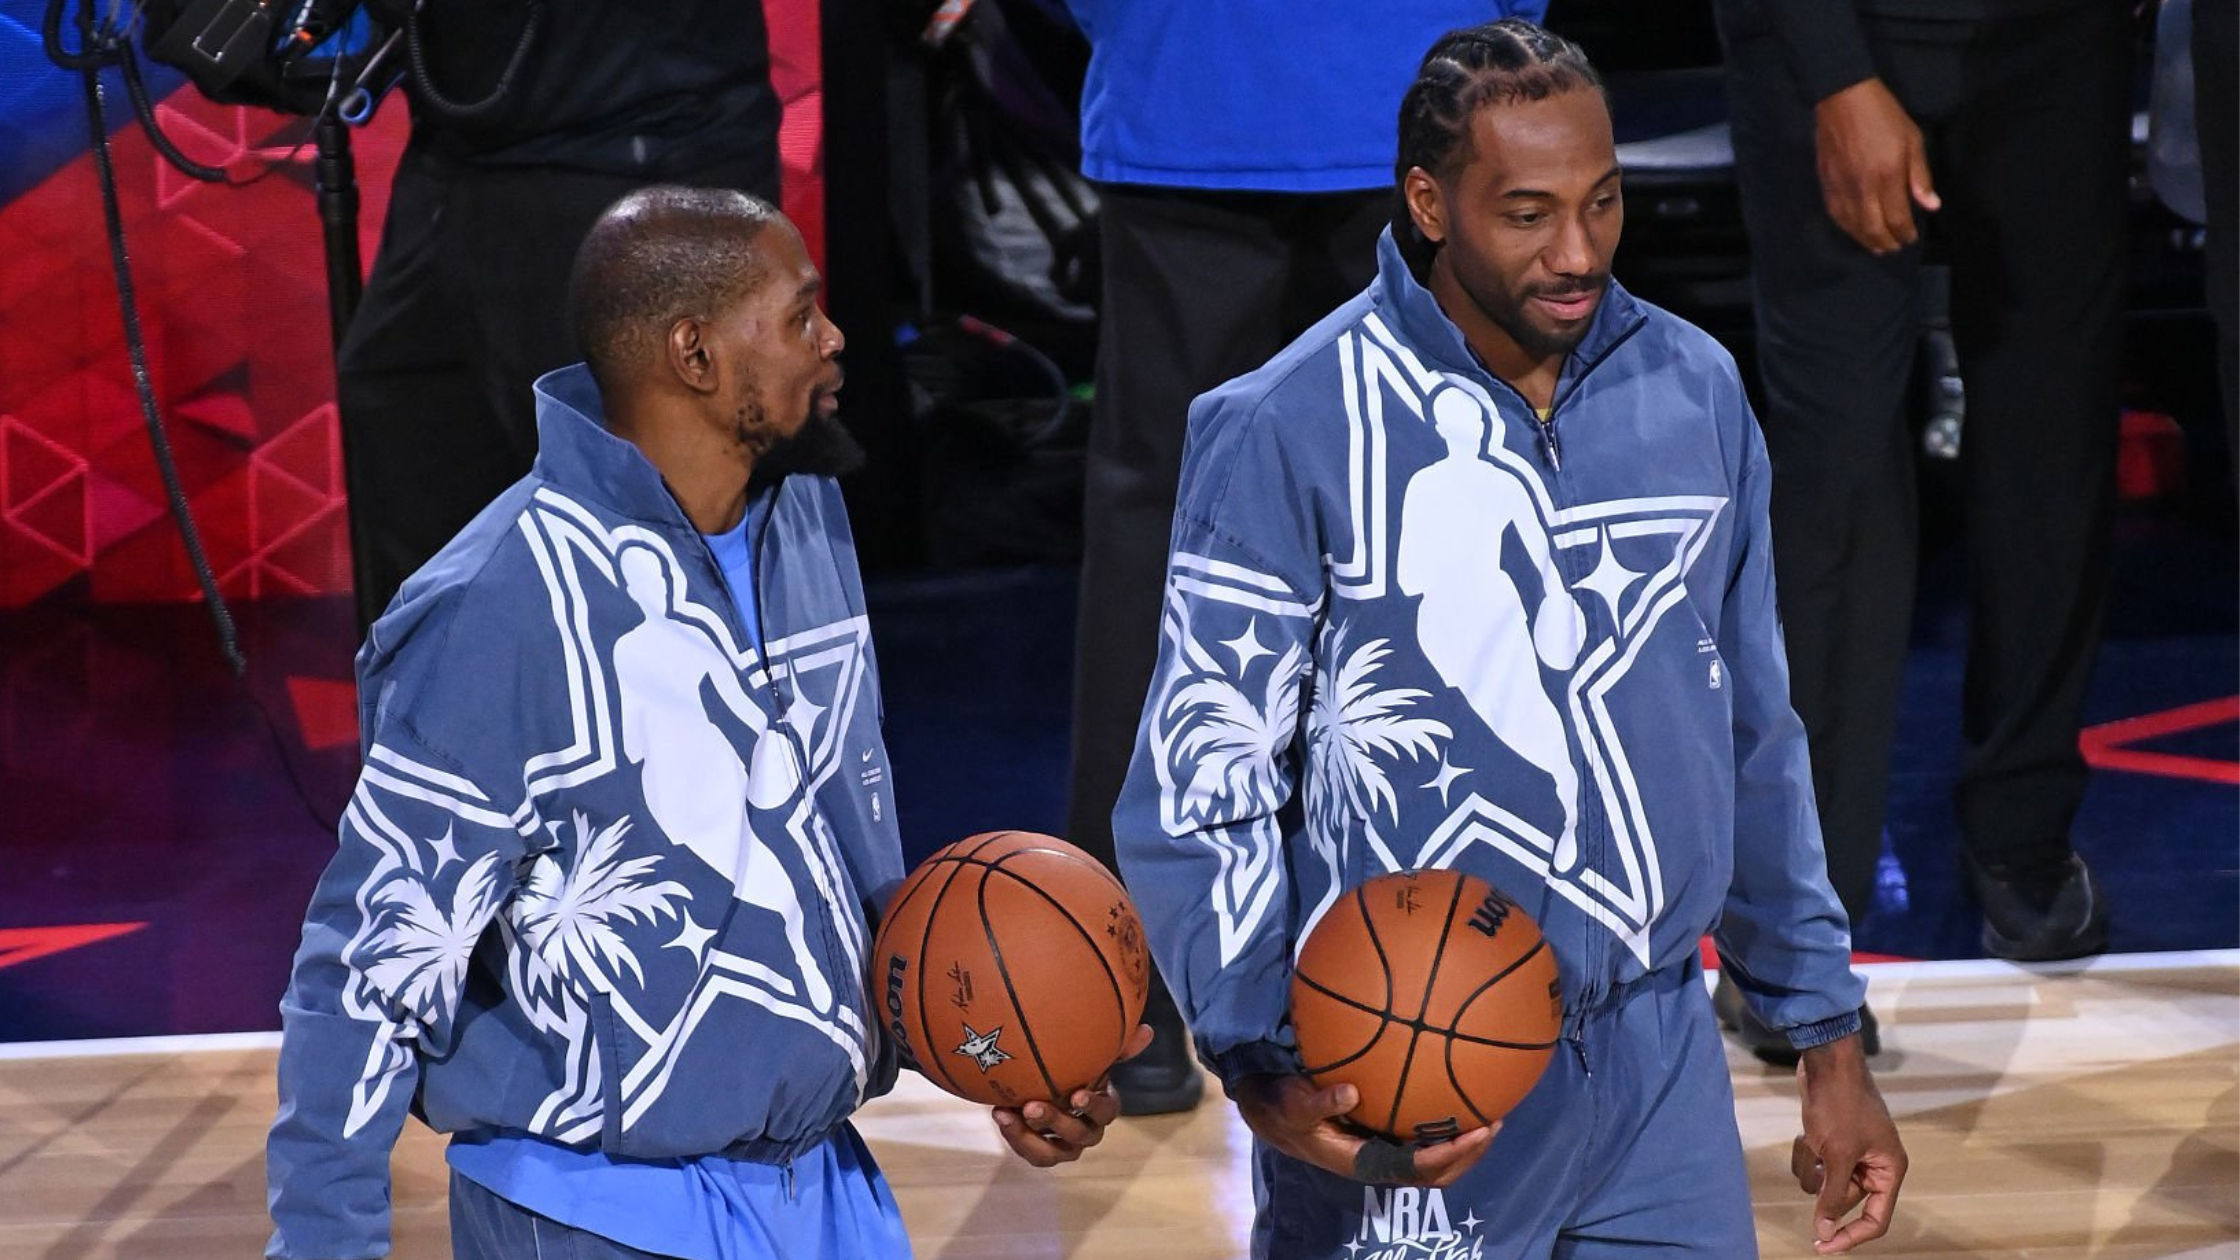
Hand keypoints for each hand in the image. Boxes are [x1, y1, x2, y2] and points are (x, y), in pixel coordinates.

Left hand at [991, 1022, 1152, 1165]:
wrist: (1041, 1082)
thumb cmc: (1073, 1067)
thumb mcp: (1091, 1055)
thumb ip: (1116, 1046)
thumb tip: (1147, 1030)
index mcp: (1104, 1107)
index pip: (1107, 1112)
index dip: (1093, 1105)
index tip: (1076, 1094)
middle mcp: (1087, 1132)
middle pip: (1078, 1135)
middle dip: (1055, 1122)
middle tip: (1032, 1106)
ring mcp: (1065, 1147)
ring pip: (1052, 1154)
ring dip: (1029, 1138)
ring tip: (1007, 1116)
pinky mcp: (1042, 1153)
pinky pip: (1032, 1155)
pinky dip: (1015, 1139)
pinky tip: (1000, 1114)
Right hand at [1232, 1073, 1495, 1187]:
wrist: (1275, 1114)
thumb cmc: (1286, 1111)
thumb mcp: (1295, 1105)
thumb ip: (1319, 1102)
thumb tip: (1350, 1093)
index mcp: (1364, 1162)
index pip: (1417, 1168)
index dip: (1449, 1155)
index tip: (1476, 1132)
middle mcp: (1381, 1162)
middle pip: (1438, 1173)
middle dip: (1469, 1154)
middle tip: (1495, 1123)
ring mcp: (1385, 1151)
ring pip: (1436, 1161)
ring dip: (1465, 1145)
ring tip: (1491, 1115)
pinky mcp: (1385, 1136)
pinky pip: (1425, 1140)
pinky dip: (1447, 1128)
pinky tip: (1462, 1102)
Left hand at [1792, 1034, 1907, 1252]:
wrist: (1825, 1063)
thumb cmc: (1839, 1105)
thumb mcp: (1837, 1155)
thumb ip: (1833, 1197)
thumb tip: (1825, 1232)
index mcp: (1889, 1169)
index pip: (1876, 1219)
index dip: (1851, 1236)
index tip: (1822, 1247)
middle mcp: (1875, 1165)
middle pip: (1847, 1201)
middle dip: (1825, 1186)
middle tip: (1816, 1161)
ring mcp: (1852, 1153)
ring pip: (1824, 1184)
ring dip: (1811, 1167)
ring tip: (1812, 1140)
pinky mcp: (1831, 1142)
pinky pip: (1814, 1165)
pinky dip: (1806, 1154)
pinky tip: (1805, 1133)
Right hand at [1812, 78, 1940, 254]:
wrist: (1842, 98)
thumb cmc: (1884, 115)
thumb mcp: (1912, 139)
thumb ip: (1920, 176)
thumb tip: (1930, 206)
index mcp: (1887, 176)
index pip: (1897, 217)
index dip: (1905, 232)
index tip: (1911, 237)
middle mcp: (1863, 188)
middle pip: (1873, 228)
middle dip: (1886, 242)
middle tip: (1895, 247)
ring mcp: (1842, 188)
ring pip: (1852, 226)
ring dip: (1865, 240)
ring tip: (1877, 247)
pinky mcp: (1827, 183)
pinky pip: (1836, 214)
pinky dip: (1847, 228)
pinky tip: (1855, 230)